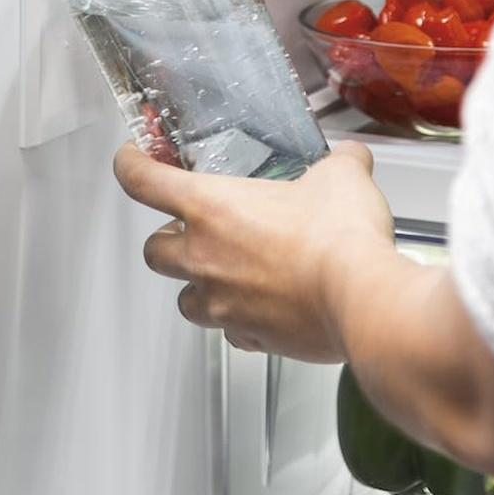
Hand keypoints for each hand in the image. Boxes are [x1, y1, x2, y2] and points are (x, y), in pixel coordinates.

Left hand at [113, 139, 395, 361]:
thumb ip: (339, 161)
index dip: (130, 164)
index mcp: (211, 207)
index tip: (132, 158)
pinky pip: (228, 331)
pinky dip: (238, 320)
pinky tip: (262, 307)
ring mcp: (223, 303)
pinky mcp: (249, 337)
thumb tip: (350, 157)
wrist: (364, 301)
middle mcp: (205, 257)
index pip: (142, 180)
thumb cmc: (339, 238)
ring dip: (198, 284)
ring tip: (227, 272)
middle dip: (167, 239)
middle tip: (193, 228)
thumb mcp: (341, 176)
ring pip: (184, 298)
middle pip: (153, 249)